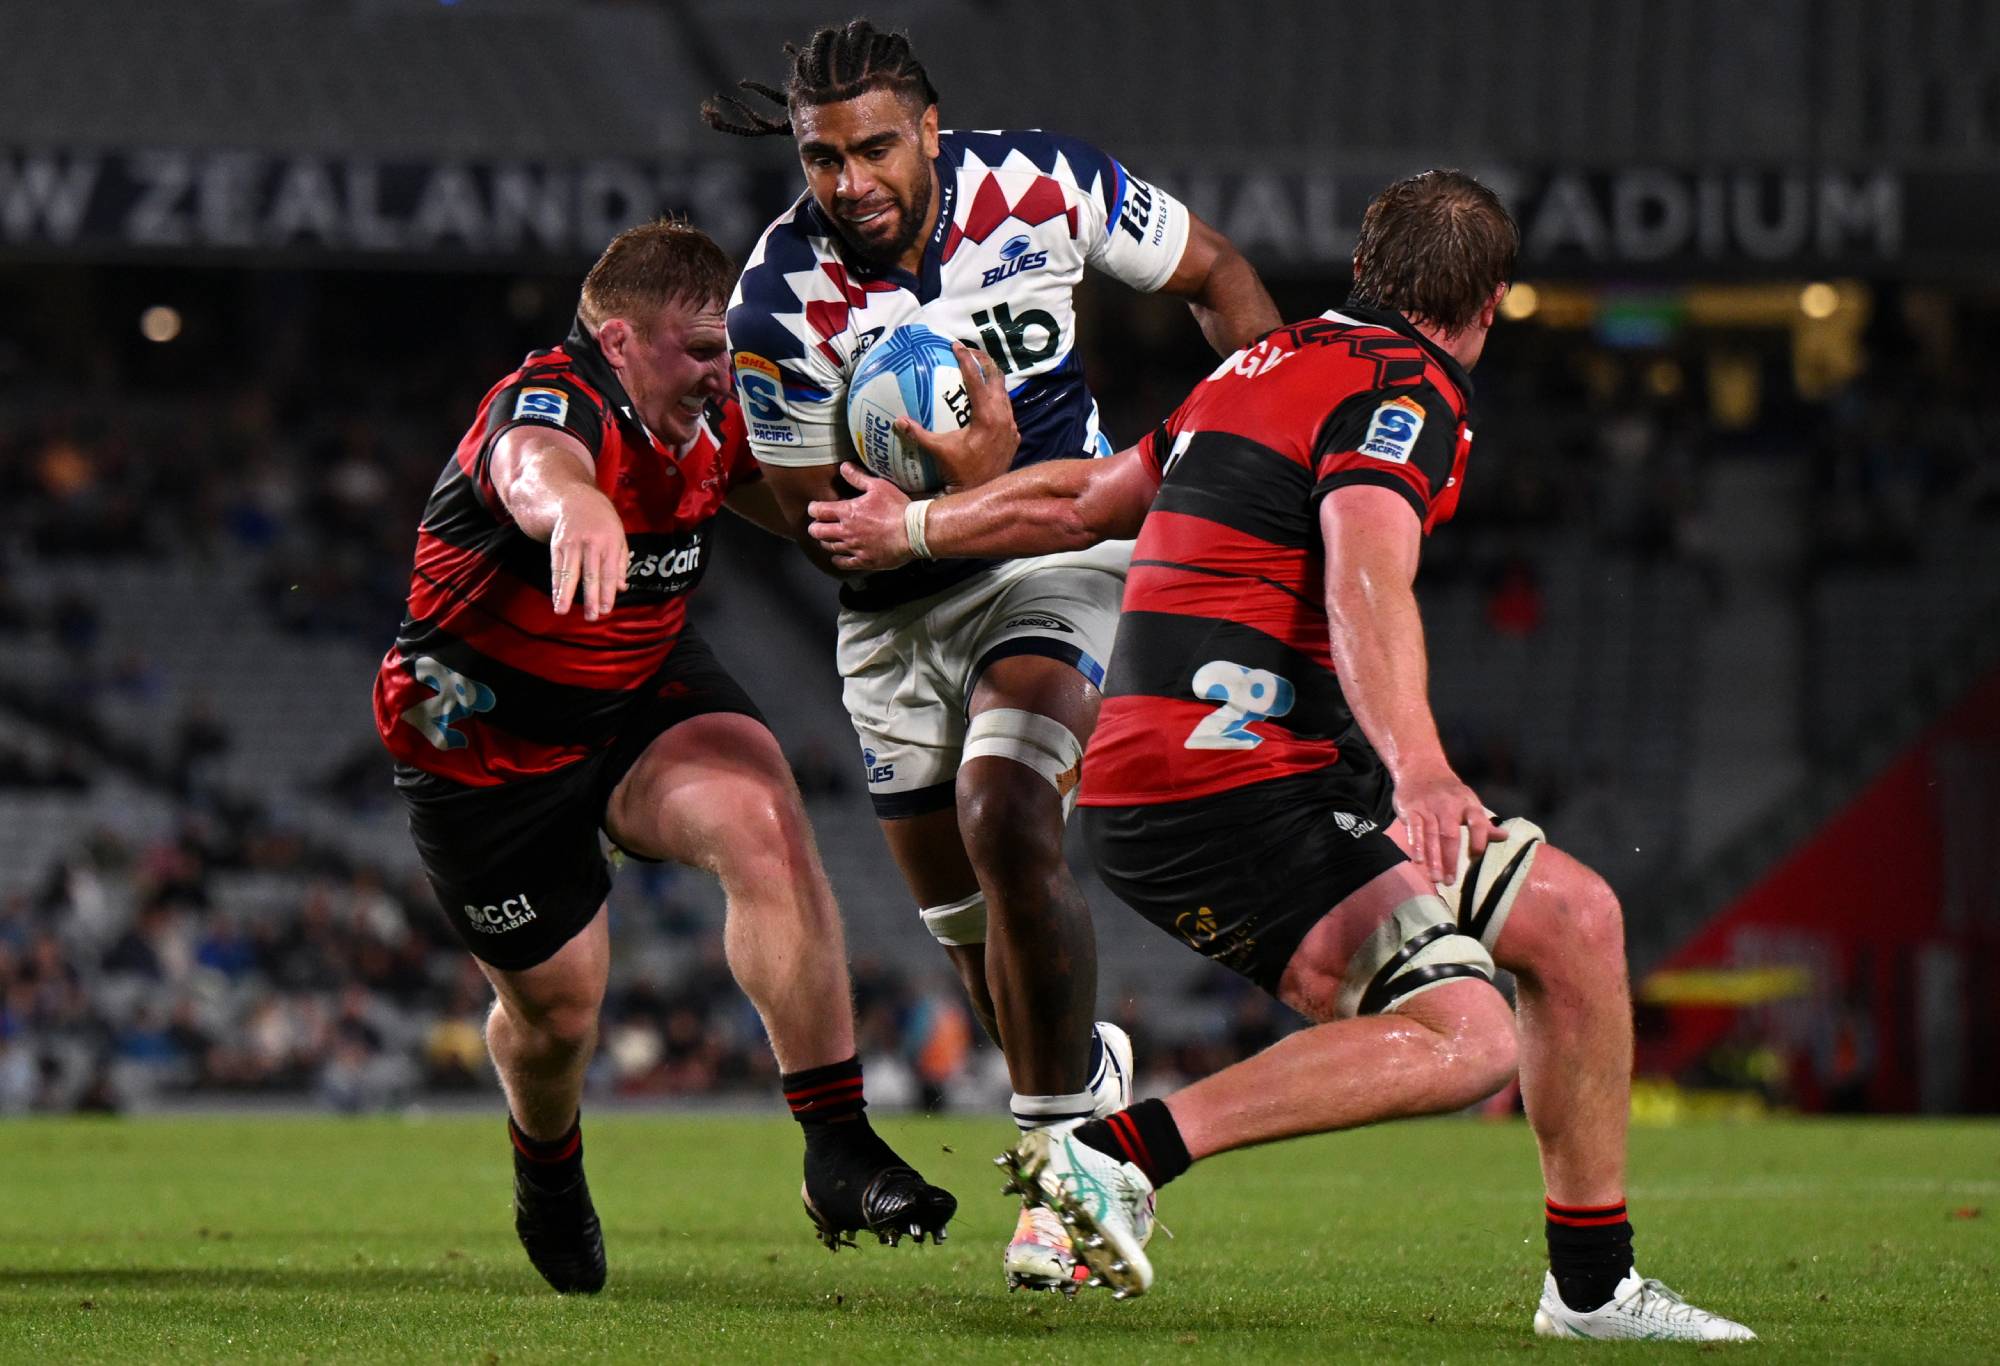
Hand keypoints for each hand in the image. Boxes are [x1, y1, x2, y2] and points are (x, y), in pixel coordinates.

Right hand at [549, 489, 628, 619]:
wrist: (577, 499)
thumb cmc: (603, 522)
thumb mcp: (619, 537)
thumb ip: (620, 563)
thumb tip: (621, 589)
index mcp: (610, 542)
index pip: (609, 572)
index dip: (607, 592)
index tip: (606, 610)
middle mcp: (591, 543)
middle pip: (590, 574)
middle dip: (591, 597)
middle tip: (591, 616)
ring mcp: (572, 543)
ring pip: (569, 571)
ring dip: (566, 593)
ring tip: (562, 611)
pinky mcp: (557, 544)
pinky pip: (556, 567)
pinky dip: (556, 583)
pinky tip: (556, 597)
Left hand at [808, 463, 913, 570]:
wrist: (913, 532)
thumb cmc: (897, 508)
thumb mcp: (878, 486)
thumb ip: (858, 478)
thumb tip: (843, 467)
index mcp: (848, 512)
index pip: (819, 511)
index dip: (813, 509)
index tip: (815, 508)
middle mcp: (846, 531)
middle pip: (818, 531)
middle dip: (814, 527)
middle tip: (817, 525)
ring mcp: (854, 547)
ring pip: (829, 547)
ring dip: (825, 542)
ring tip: (827, 538)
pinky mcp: (863, 560)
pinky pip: (843, 563)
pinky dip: (837, 560)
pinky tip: (838, 557)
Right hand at [894, 342, 1016, 487]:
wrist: (982, 494)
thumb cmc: (960, 472)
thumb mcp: (938, 450)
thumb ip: (919, 434)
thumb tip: (898, 421)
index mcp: (987, 416)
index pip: (977, 379)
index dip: (966, 359)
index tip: (956, 345)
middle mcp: (1004, 417)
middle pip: (997, 378)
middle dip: (983, 361)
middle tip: (969, 351)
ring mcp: (1011, 427)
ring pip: (1005, 393)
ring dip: (992, 379)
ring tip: (978, 369)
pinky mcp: (1014, 436)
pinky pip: (1007, 410)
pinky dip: (997, 400)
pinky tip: (985, 401)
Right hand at [1391, 767, 1505, 887]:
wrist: (1421, 768)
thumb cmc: (1449, 792)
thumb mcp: (1469, 802)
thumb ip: (1483, 823)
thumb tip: (1505, 837)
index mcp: (1467, 804)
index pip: (1477, 822)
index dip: (1478, 839)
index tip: (1476, 857)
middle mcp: (1448, 805)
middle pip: (1450, 835)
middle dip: (1451, 859)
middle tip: (1451, 881)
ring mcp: (1428, 807)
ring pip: (1432, 835)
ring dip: (1434, 859)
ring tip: (1436, 878)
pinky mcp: (1411, 808)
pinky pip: (1414, 828)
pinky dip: (1416, 845)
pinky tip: (1418, 860)